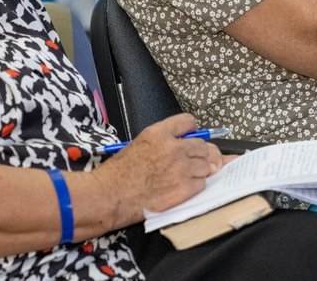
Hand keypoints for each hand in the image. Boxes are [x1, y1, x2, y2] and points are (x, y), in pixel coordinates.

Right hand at [95, 113, 223, 214]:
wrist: (110, 195)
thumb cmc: (118, 174)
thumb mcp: (138, 144)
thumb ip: (163, 140)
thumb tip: (182, 143)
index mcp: (159, 133)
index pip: (188, 121)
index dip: (192, 131)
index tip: (193, 137)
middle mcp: (173, 148)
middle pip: (203, 145)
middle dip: (199, 153)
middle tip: (192, 161)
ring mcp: (181, 168)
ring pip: (206, 165)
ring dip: (199, 171)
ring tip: (184, 176)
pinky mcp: (184, 188)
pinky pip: (202, 183)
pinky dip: (195, 186)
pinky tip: (182, 188)